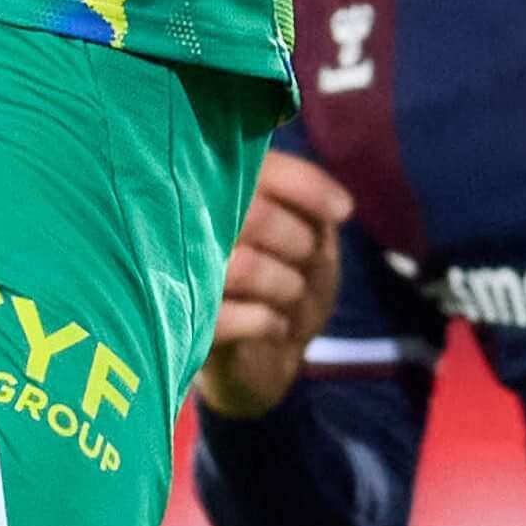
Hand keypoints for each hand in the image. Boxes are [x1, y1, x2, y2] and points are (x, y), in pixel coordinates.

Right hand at [197, 151, 353, 420]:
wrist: (260, 357)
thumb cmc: (283, 281)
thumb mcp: (309, 237)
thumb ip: (310, 206)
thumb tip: (338, 207)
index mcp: (218, 189)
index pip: (264, 168)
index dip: (308, 186)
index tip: (343, 211)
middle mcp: (190, 223)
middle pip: (255, 217)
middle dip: (299, 242)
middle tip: (308, 260)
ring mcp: (182, 274)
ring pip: (245, 267)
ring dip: (287, 285)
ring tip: (292, 295)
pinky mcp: (187, 323)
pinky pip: (233, 317)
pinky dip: (268, 322)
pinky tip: (276, 325)